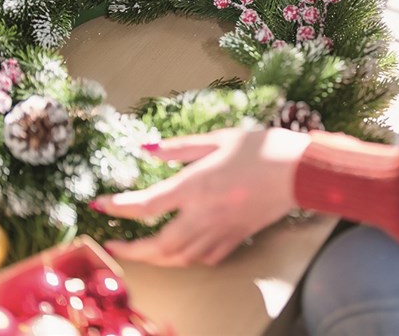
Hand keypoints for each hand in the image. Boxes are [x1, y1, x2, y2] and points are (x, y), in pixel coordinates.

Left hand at [92, 127, 311, 266]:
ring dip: (156, 258)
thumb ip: (179, 148)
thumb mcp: (217, 139)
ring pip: (180, 258)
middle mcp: (204, 215)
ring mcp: (221, 231)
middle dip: (132, 250)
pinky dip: (187, 259)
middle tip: (113, 246)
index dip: (117, 207)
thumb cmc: (261, 149)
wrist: (299, 171)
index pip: (145, 205)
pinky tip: (182, 252)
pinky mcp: (237, 238)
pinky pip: (205, 258)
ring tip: (142, 251)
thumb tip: (146, 149)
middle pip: (159, 246)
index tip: (99, 205)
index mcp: (195, 186)